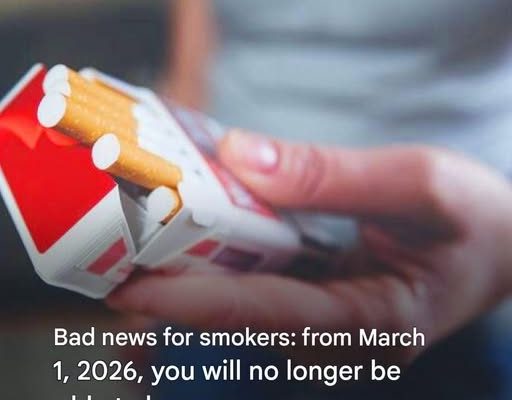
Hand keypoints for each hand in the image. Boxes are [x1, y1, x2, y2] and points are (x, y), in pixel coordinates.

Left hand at [108, 130, 511, 364]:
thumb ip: (335, 174)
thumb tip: (241, 158)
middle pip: (242, 316)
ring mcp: (326, 322)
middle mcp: (339, 335)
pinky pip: (259, 285)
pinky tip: (195, 234)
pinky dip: (223, 260)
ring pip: (244, 303)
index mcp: (373, 320)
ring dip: (191, 274)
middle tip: (111, 261)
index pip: (269, 314)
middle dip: (175, 291)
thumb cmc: (474, 220)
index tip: (132, 290)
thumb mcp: (422, 182)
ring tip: (139, 243)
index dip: (197, 304)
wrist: (497, 244)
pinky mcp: (318, 302)